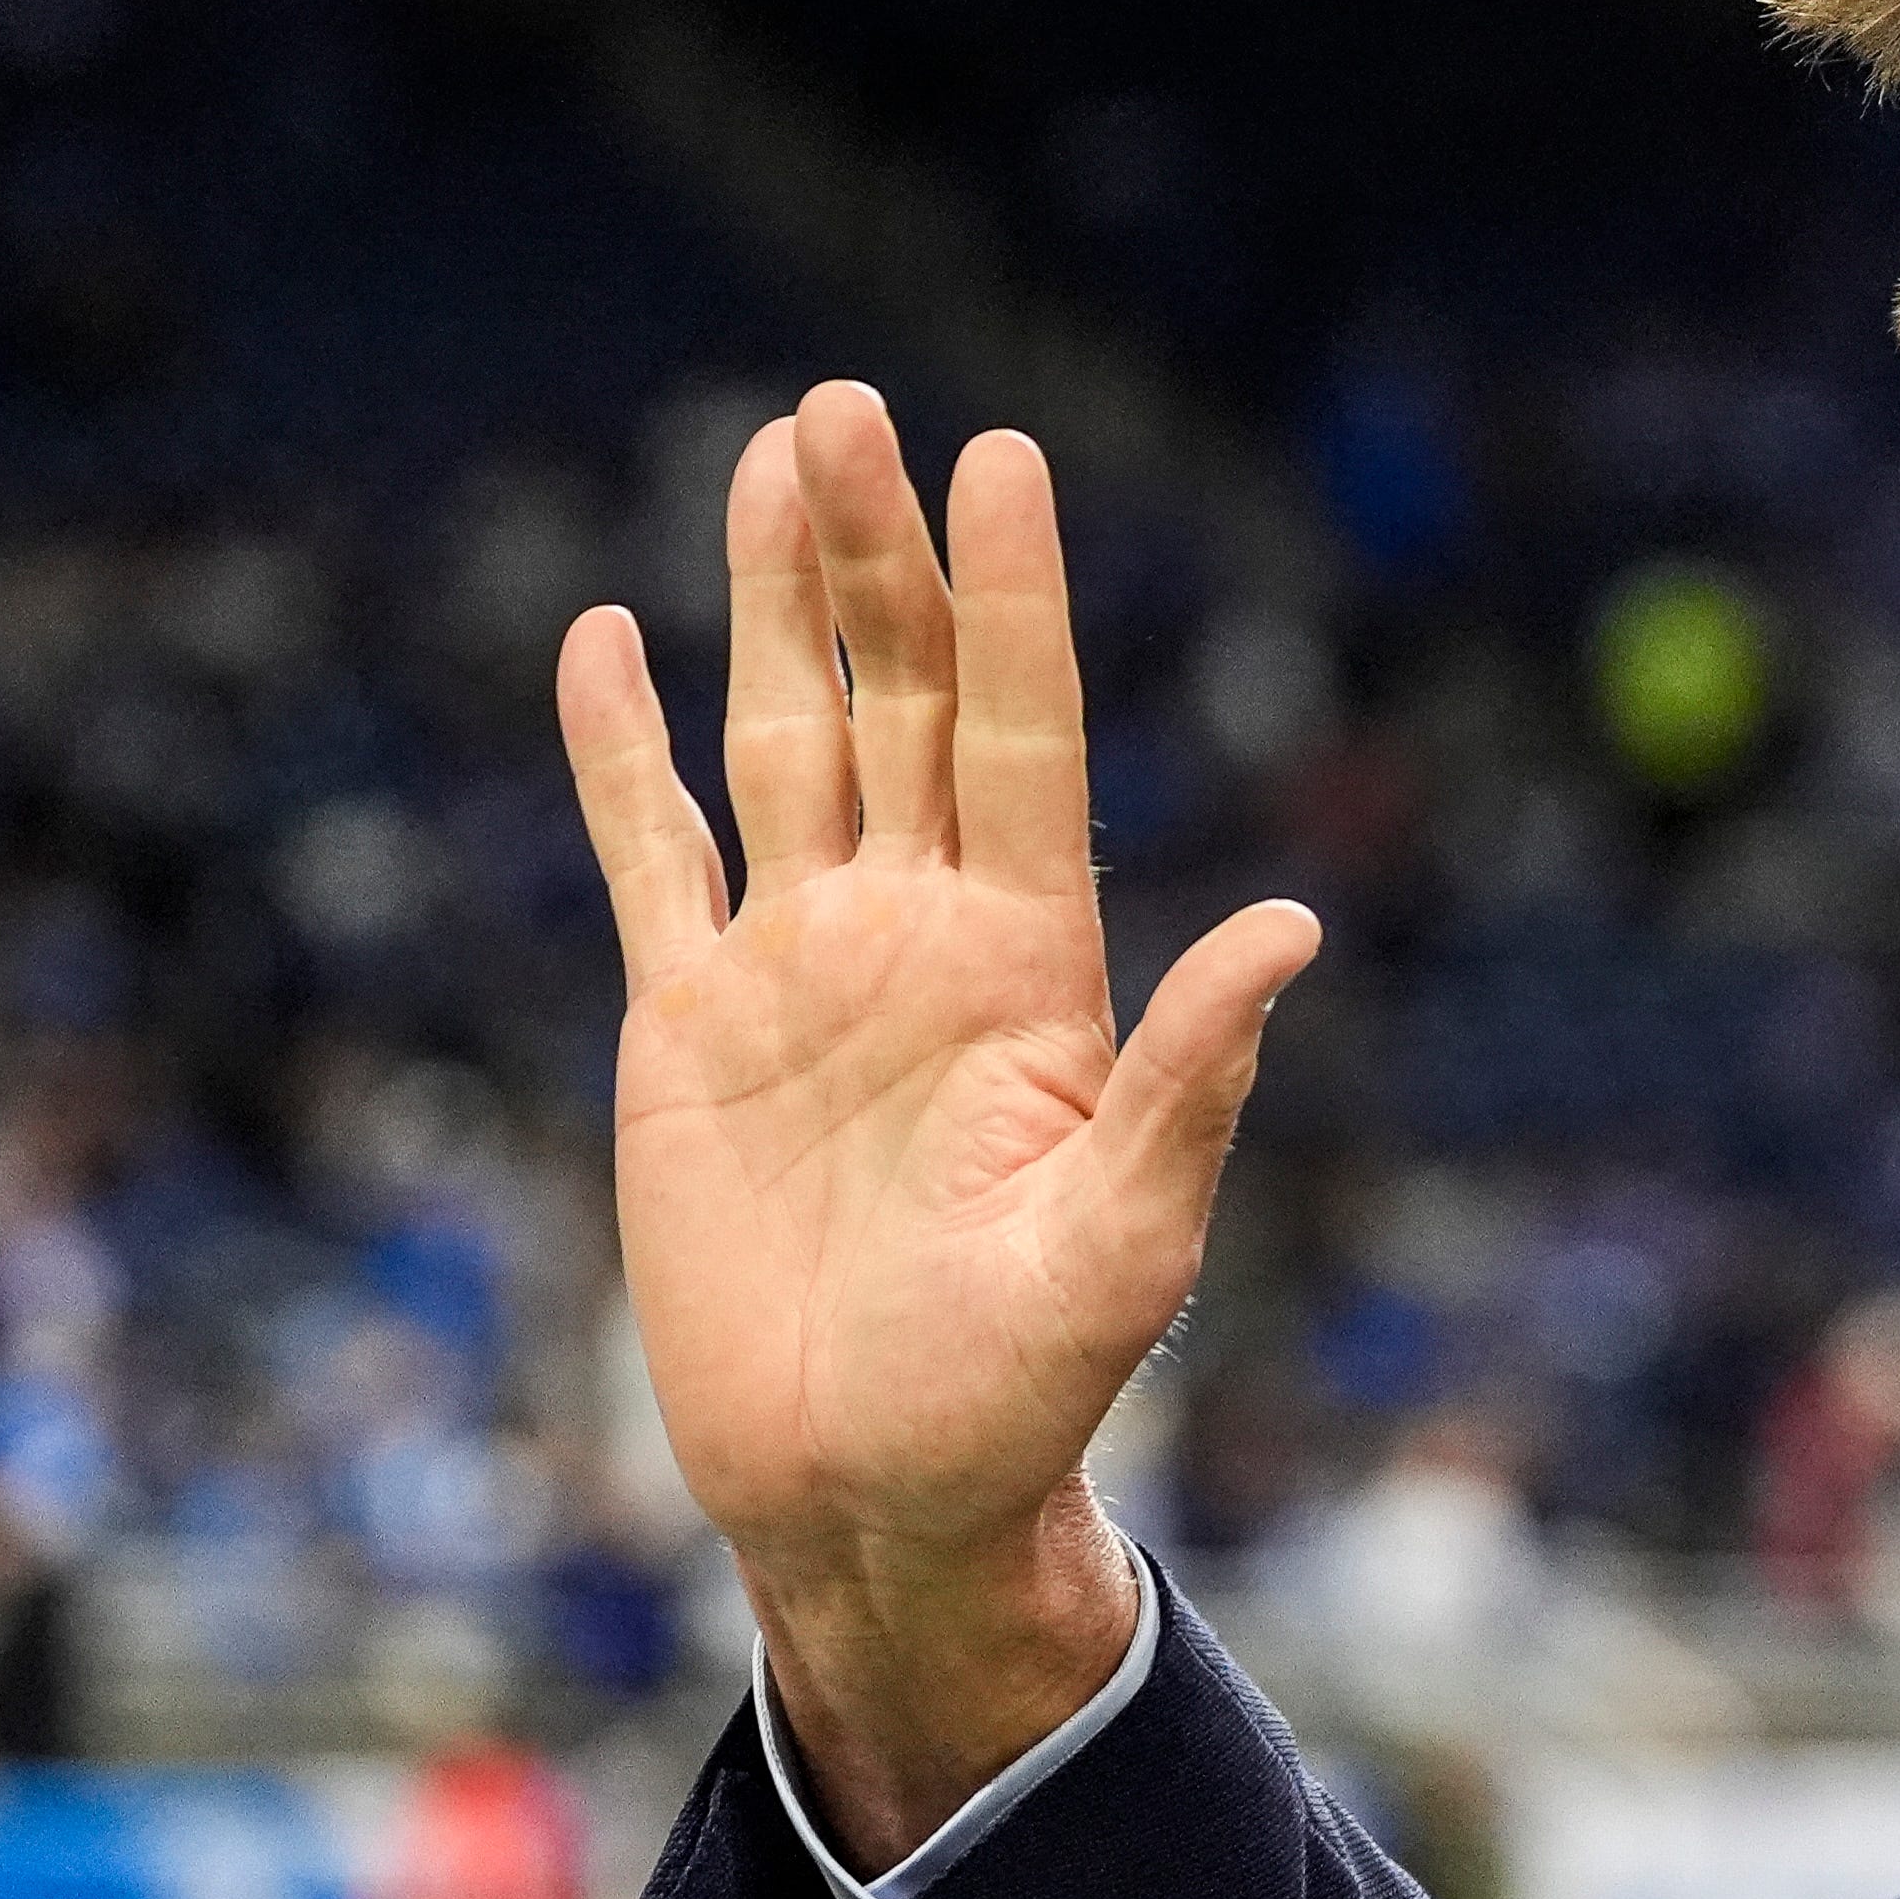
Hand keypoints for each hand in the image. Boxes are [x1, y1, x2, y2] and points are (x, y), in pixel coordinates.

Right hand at [556, 382, 1317, 1868]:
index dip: (1010, 599)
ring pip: (783, 737)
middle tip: (851, 402)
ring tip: (775, 449)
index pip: (1020, 737)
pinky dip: (618, 749)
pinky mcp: (684, 1028)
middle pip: (897, 699)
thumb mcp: (1126, 1240)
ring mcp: (798, 968)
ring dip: (774, 597)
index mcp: (1033, 967)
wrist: (874, 1496)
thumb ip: (1191, 1080)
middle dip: (876, 553)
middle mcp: (917, 936)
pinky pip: (649, 855)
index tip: (1004, 457)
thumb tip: (1293, 926)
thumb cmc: (1023, 1392)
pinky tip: (606, 636)